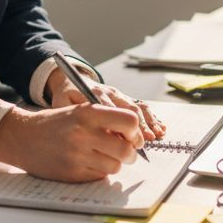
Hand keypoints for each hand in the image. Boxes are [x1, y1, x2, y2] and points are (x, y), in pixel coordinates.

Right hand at [0, 105, 142, 181]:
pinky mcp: (72, 173)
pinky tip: (87, 163)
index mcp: (87, 113)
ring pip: (115, 166)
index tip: (132, 136)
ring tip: (102, 156)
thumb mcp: (78, 111)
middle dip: (130, 153)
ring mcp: (77, 155)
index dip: (135, 131)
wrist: (21, 137)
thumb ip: (104, 120)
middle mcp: (83, 134)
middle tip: (125, 152)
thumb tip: (133, 137)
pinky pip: (100, 176)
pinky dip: (99, 171)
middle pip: (126, 149)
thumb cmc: (53, 123)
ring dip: (114, 163)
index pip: (129, 121)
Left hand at [45, 68, 166, 141]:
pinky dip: (152, 117)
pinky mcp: (124, 98)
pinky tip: (160, 128)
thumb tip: (84, 130)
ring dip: (148, 122)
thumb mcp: (61, 102)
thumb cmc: (66, 96)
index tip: (125, 140)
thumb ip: (70, 113)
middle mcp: (110, 92)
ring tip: (156, 136)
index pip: (110, 109)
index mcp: (94, 93)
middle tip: (142, 143)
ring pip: (137, 107)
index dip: (118, 125)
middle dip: (138, 126)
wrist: (71, 79)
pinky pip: (141, 106)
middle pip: (128, 108)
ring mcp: (119, 94)